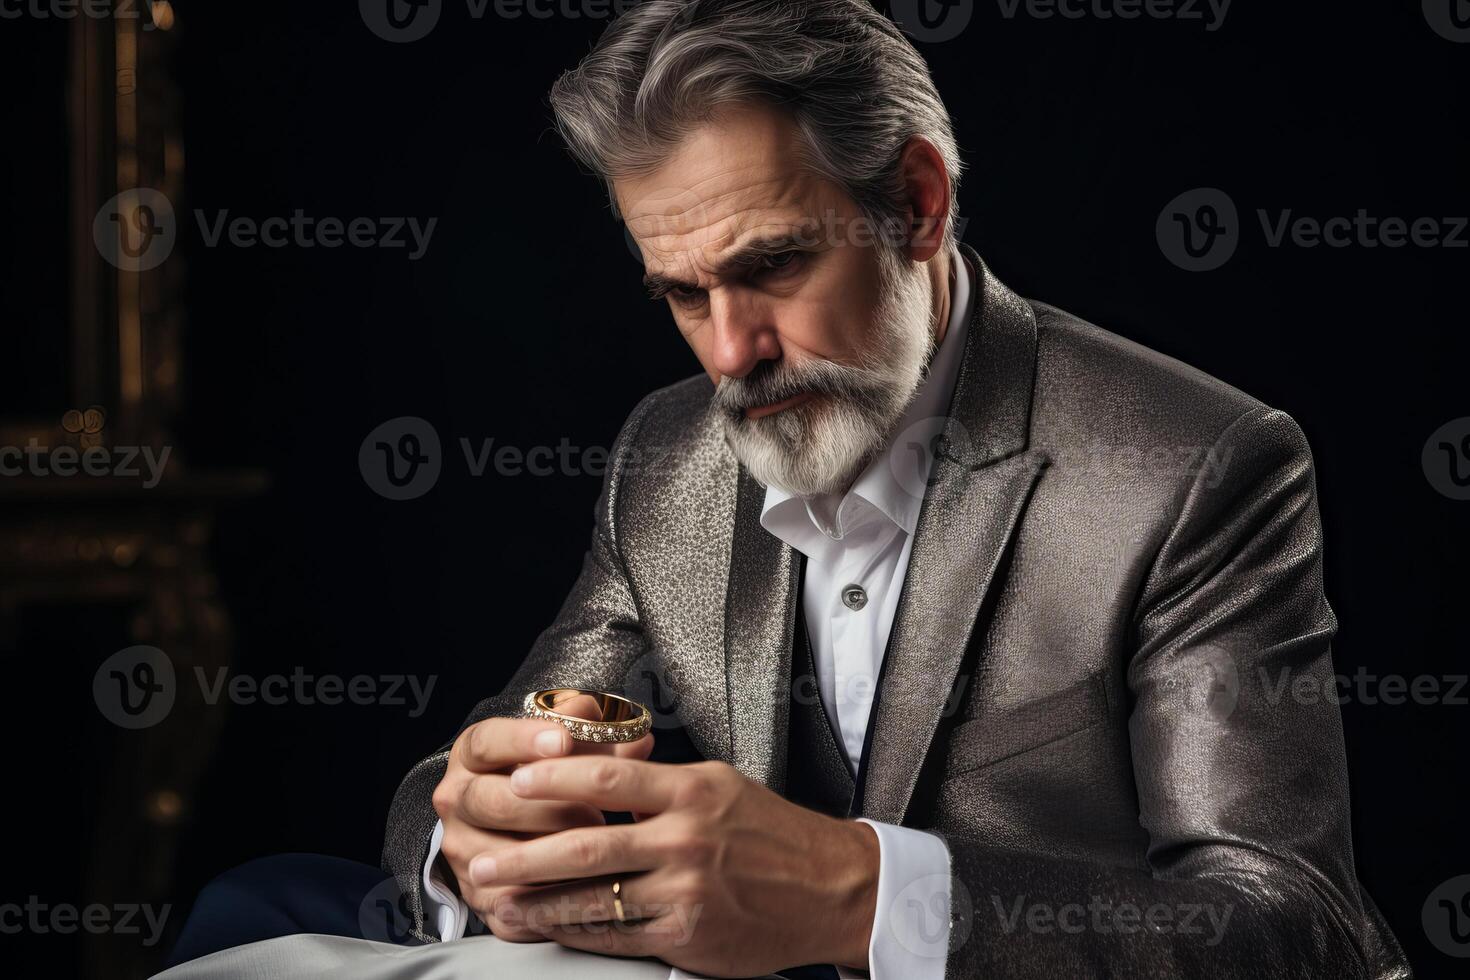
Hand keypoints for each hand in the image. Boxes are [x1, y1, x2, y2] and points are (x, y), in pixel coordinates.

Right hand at [431, 697, 653, 940]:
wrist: (518, 828)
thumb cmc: (552, 777)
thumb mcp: (569, 749)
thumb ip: (598, 739)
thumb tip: (638, 741)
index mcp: (472, 756)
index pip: (486, 742)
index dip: (523, 740)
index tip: (564, 740)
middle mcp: (456, 800)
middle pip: (489, 801)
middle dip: (547, 807)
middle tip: (595, 810)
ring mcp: (462, 851)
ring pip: (497, 858)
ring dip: (550, 857)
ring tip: (596, 852)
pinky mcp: (478, 895)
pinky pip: (510, 906)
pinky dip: (549, 903)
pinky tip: (586, 893)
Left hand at [469, 757, 879, 976]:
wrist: (830, 887)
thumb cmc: (772, 833)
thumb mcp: (721, 787)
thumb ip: (661, 783)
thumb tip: (595, 775)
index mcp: (692, 791)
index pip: (609, 775)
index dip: (555, 778)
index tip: (515, 779)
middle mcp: (686, 838)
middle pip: (588, 844)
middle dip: (525, 853)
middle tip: (480, 856)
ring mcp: (686, 891)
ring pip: (594, 897)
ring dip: (537, 900)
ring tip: (498, 898)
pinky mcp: (687, 935)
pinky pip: (617, 935)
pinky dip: (574, 932)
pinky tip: (547, 927)